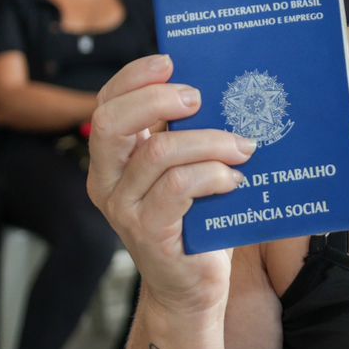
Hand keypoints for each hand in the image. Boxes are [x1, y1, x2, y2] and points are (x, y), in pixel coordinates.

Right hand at [86, 55, 255, 315]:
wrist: (191, 287)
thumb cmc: (195, 219)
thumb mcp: (184, 168)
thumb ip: (185, 133)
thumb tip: (218, 86)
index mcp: (111, 157)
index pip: (107, 102)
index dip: (134, 77)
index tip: (170, 61)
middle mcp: (105, 180)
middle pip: (112, 121)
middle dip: (159, 99)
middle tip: (200, 98)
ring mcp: (123, 208)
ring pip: (158, 152)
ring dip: (209, 141)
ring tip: (243, 146)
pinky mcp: (149, 232)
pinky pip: (179, 187)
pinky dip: (214, 175)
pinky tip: (235, 180)